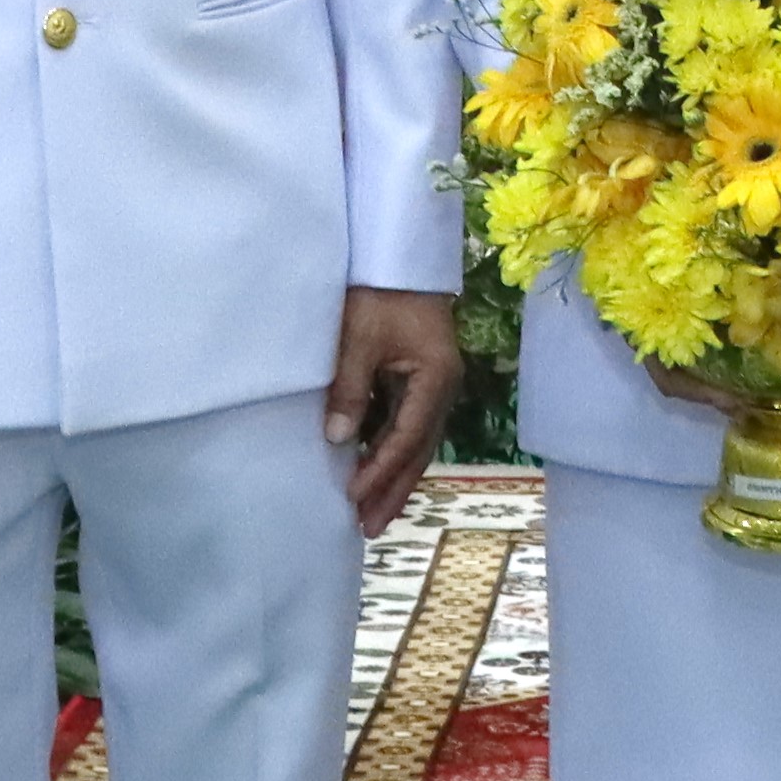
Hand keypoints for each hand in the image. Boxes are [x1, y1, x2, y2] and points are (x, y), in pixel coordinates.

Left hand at [328, 284, 462, 531]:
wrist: (398, 252)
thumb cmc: (380, 290)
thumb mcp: (359, 337)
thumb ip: (349, 389)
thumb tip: (337, 439)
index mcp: (435, 378)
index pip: (407, 437)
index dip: (380, 470)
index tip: (353, 497)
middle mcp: (442, 388)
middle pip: (419, 451)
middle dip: (394, 491)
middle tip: (369, 528)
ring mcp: (434, 385)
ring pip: (415, 443)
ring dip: (393, 478)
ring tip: (371, 514)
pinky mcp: (419, 380)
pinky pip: (406, 427)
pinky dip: (390, 454)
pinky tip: (371, 473)